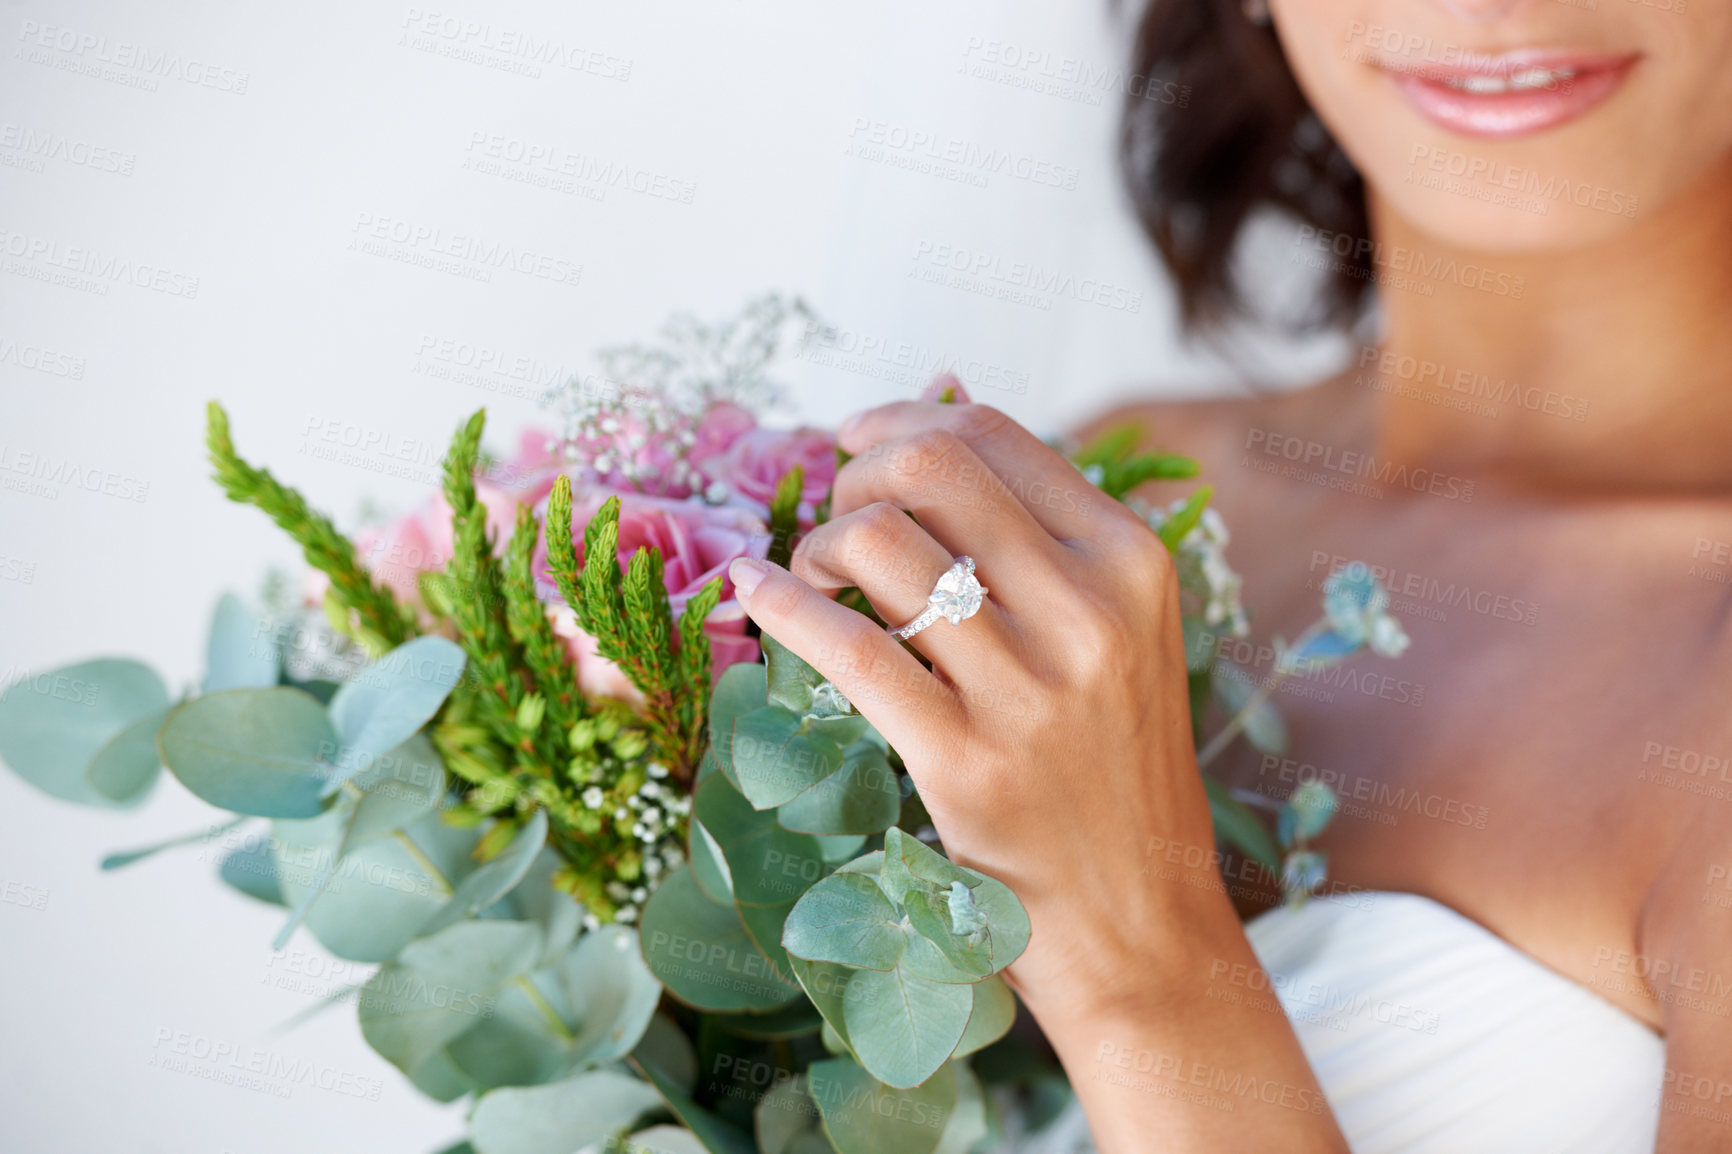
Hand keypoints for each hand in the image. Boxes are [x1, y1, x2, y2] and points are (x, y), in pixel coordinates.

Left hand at [727, 387, 1227, 1016]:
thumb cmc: (1115, 771)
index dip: (901, 419)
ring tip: (814, 579)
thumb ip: (1043, 537)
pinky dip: (780, 605)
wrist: (1144, 923)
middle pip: (927, 466)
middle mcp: (1087, 608)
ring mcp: (1026, 687)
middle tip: (836, 521)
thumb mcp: (1119, 634)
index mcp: (1128, 560)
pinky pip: (846, 646)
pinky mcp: (963, 761)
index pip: (990, 434)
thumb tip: (938, 409)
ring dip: (817, 545)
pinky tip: (754, 593)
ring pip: (878, 542)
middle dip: (853, 475)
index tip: (856, 441)